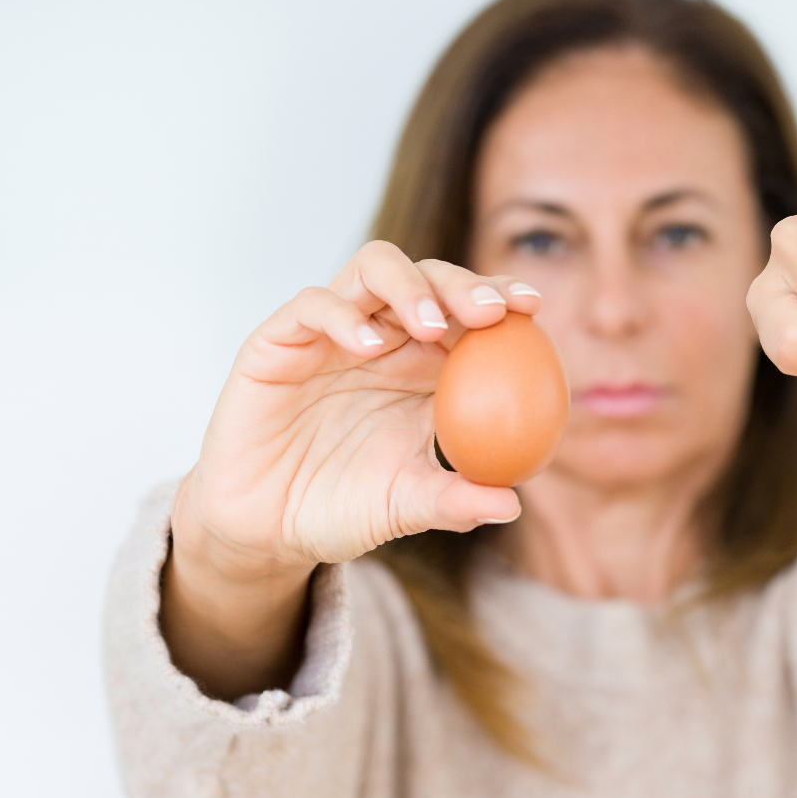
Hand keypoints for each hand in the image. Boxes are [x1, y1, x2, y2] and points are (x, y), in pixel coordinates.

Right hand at [173, 240, 540, 583]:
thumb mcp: (404, 507)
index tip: (531, 307)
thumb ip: (454, 502)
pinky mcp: (279, 341)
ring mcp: (332, 332)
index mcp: (425, 367)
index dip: (500, 298)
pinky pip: (312, 306)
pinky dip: (341, 314)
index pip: (468, 312)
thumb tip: (512, 503)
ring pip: (374, 269)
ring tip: (431, 325)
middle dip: (464, 284)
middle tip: (490, 312)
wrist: (264, 528)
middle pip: (429, 277)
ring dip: (409, 286)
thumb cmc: (341, 509)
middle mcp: (384, 338)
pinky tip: (366, 345)